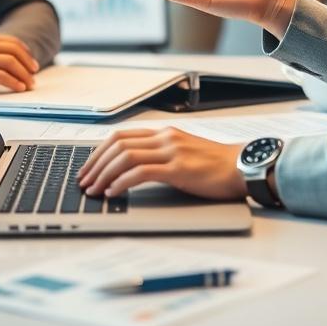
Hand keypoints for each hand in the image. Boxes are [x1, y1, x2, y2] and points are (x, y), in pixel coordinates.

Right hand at [0, 28, 38, 91]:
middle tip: (34, 74)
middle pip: (14, 51)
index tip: (32, 63)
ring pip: (11, 63)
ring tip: (28, 83)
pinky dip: (14, 82)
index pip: (12, 42)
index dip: (26, 53)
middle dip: (28, 64)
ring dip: (24, 75)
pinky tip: (19, 87)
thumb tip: (11, 60)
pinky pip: (2, 77)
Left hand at [77, 127, 246, 199]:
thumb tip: (133, 170)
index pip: (121, 136)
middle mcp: (165, 138)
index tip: (87, 168)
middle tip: (84, 181)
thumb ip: (161, 156)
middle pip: (118, 144)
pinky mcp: (178, 168)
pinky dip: (122, 182)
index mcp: (164, 133)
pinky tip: (113, 192)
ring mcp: (171, 151)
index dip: (99, 152)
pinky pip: (141, 172)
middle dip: (95, 164)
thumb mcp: (184, 154)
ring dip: (104, 174)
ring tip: (94, 190)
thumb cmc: (216, 165)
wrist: (242, 167)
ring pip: (125, 156)